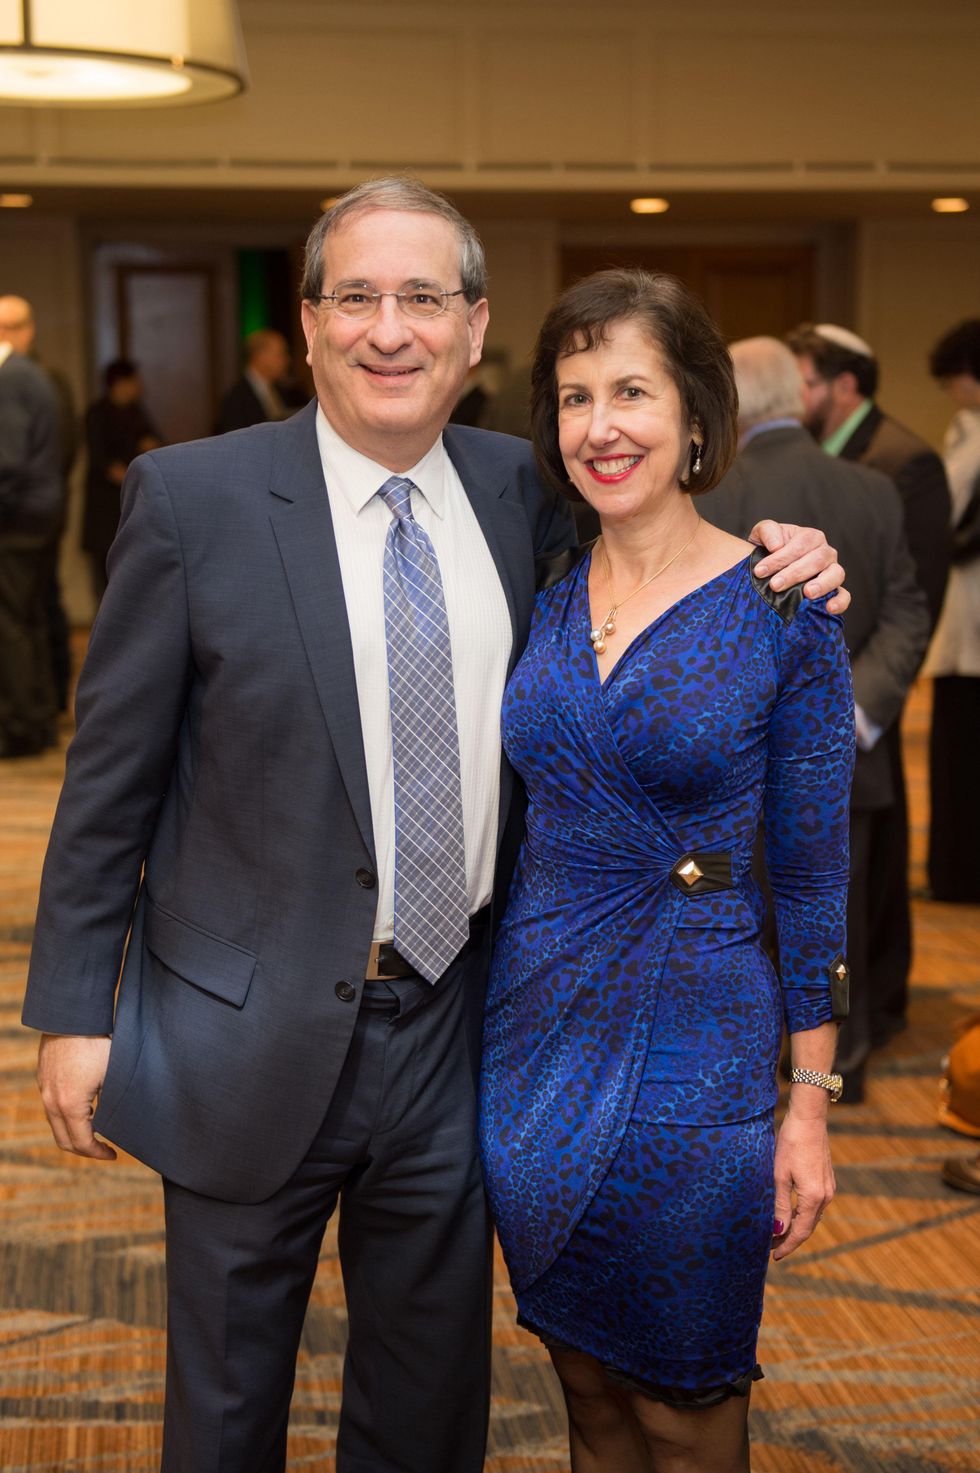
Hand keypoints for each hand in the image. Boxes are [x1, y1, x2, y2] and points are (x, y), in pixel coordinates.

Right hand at [37, 1034, 116, 1160]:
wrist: (71, 1017)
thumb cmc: (97, 1045)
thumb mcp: (112, 1077)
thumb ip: (112, 1105)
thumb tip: (120, 1123)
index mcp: (70, 1106)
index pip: (82, 1143)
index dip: (99, 1153)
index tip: (114, 1154)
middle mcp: (52, 1102)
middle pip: (64, 1140)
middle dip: (85, 1149)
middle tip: (104, 1149)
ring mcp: (45, 1090)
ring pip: (56, 1124)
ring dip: (75, 1132)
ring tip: (97, 1130)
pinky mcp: (43, 1079)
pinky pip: (53, 1107)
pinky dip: (67, 1117)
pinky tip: (86, 1108)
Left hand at [749, 521, 849, 614]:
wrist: (770, 568)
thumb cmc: (768, 549)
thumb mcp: (762, 534)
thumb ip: (768, 531)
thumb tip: (776, 546)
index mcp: (810, 537)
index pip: (799, 546)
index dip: (780, 558)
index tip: (760, 571)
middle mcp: (825, 553)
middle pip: (817, 560)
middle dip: (795, 573)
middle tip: (775, 585)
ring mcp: (832, 571)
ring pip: (836, 574)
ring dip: (822, 584)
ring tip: (807, 593)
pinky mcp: (835, 590)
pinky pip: (844, 595)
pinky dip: (840, 601)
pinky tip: (829, 608)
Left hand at [771, 1110, 833, 1261]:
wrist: (809, 1119)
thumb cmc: (790, 1144)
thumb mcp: (779, 1175)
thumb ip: (780, 1205)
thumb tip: (778, 1232)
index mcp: (814, 1197)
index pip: (801, 1232)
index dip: (788, 1246)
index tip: (774, 1256)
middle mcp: (826, 1196)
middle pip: (808, 1227)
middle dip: (790, 1239)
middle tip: (771, 1247)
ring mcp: (828, 1188)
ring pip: (812, 1216)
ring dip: (796, 1227)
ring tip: (777, 1233)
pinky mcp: (826, 1180)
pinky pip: (815, 1205)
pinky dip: (802, 1214)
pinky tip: (790, 1214)